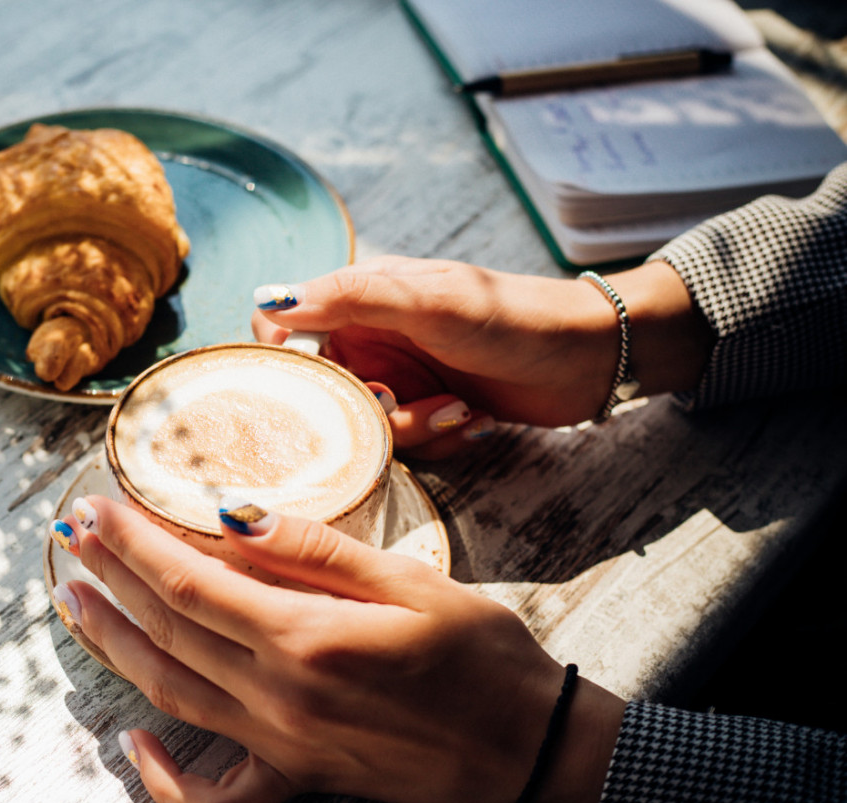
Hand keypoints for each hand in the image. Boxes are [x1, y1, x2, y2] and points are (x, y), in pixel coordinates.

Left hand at [52, 497, 624, 802]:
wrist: (528, 750)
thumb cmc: (481, 655)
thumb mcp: (409, 580)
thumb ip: (314, 549)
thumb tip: (232, 514)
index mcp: (306, 637)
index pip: (189, 580)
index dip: (133, 542)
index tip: (96, 506)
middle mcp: (278, 696)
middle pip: (168, 629)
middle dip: (111, 577)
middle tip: (71, 536)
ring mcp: (281, 743)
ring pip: (171, 691)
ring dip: (114, 646)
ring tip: (74, 604)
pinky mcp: (297, 775)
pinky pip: (215, 794)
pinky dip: (166, 778)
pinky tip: (132, 744)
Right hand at [253, 256, 711, 441]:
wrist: (591, 356)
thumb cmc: (512, 315)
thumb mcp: (428, 300)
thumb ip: (350, 298)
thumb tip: (270, 300)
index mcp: (361, 299)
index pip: (284, 326)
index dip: (284, 360)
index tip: (307, 388)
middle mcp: (372, 338)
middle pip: (324, 391)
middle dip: (365, 409)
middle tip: (402, 403)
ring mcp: (401, 377)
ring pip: (366, 426)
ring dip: (414, 429)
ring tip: (460, 408)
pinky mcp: (429, 411)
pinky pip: (406, 446)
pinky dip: (439, 439)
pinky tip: (475, 420)